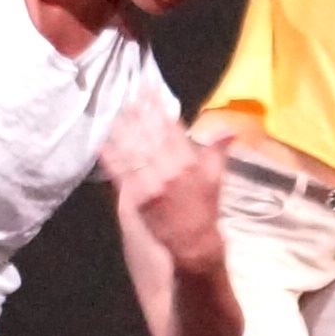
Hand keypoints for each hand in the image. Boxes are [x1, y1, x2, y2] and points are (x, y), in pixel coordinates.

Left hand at [102, 104, 234, 272]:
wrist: (192, 244)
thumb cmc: (204, 210)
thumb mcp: (216, 179)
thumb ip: (218, 152)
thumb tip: (231, 129)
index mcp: (189, 162)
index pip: (171, 127)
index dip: (159, 107)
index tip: (151, 91)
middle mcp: (170, 170)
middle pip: (150, 135)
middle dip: (139, 113)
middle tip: (130, 95)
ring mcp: (152, 184)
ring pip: (134, 150)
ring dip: (123, 130)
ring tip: (115, 113)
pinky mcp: (137, 197)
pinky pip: (121, 174)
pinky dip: (111, 158)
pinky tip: (103, 144)